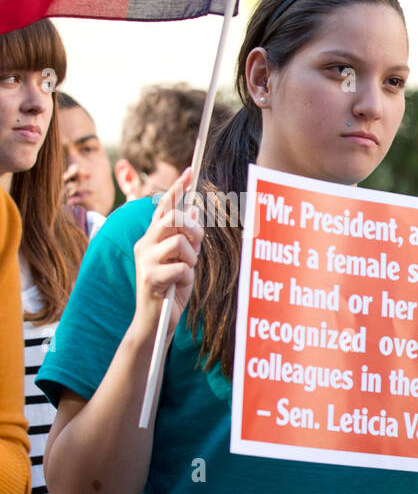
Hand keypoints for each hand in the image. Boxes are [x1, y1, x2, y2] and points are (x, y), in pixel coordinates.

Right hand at [132, 167, 203, 335]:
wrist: (155, 322)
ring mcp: (144, 260)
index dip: (177, 189)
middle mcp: (144, 244)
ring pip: (179, 242)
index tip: (190, 171)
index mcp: (152, 238)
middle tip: (197, 245)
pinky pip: (181, 267)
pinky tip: (178, 286)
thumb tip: (194, 212)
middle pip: (173, 218)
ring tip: (185, 272)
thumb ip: (187, 239)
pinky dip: (187, 277)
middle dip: (193, 229)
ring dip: (191, 258)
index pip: (164, 208)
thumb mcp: (183, 261)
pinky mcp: (150, 277)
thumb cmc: (171, 290)